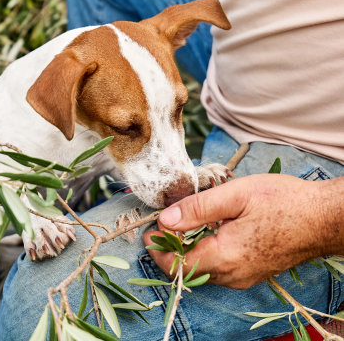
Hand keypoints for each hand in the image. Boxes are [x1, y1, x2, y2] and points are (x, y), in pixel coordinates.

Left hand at [144, 174, 343, 288]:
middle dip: (168, 248)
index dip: (157, 248)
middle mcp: (232, 275)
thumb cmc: (284, 201)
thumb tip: (164, 220)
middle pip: (186, 270)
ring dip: (186, 249)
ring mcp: (243, 276)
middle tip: (161, 221)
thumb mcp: (235, 195)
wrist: (324, 218)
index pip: (176, 265)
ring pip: (201, 269)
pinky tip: (205, 230)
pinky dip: (203, 251)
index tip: (148, 228)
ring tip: (182, 222)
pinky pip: (217, 268)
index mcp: (225, 257)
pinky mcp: (251, 272)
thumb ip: (197, 209)